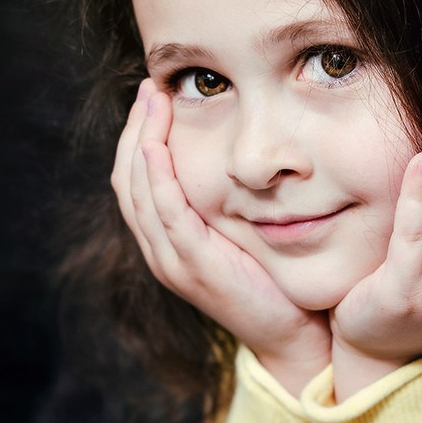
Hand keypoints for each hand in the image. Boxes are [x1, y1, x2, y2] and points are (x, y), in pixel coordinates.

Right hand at [111, 80, 330, 394]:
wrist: (292, 335)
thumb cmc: (273, 281)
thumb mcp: (243, 233)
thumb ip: (227, 201)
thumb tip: (236, 155)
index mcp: (168, 242)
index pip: (136, 180)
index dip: (138, 136)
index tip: (154, 97)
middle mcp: (161, 250)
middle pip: (128, 180)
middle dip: (135, 129)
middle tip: (150, 87)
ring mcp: (172, 260)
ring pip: (139, 191)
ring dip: (141, 140)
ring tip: (153, 100)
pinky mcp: (193, 266)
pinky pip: (165, 213)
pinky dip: (157, 177)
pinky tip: (157, 145)